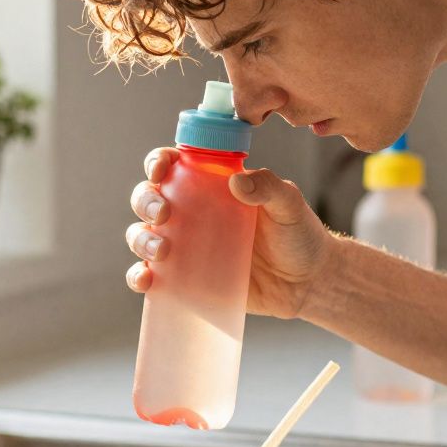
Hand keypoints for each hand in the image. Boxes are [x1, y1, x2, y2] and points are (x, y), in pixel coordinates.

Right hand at [126, 147, 336, 319]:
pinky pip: (152, 276)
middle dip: (145, 201)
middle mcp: (191, 212)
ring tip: (162, 251)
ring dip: (141, 239)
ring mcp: (185, 247)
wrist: (306, 283)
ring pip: (143, 235)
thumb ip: (269, 187)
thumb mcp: (289, 205)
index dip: (157, 162)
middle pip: (148, 197)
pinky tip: (146, 280)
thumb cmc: (298, 236)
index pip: (173, 165)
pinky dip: (140, 276)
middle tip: (164, 213)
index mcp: (210, 185)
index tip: (160, 170)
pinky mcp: (185, 279)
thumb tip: (237, 182)